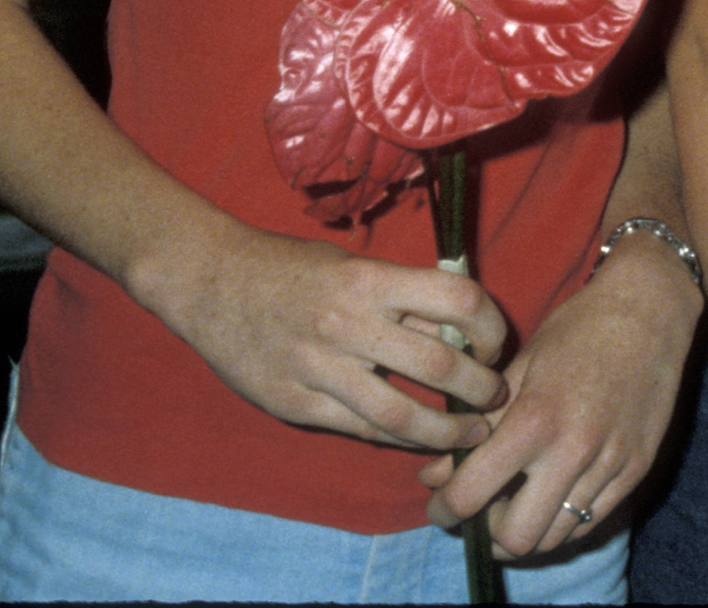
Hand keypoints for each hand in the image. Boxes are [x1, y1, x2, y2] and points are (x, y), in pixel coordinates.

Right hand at [140, 219, 512, 450]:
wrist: (211, 282)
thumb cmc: (292, 268)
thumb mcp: (355, 267)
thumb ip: (404, 301)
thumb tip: (462, 335)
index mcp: (371, 280)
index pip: (459, 300)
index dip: (491, 326)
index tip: (496, 344)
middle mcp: (349, 324)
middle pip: (440, 366)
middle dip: (481, 389)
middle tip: (496, 398)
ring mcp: (319, 369)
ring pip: (402, 416)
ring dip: (448, 431)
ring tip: (471, 434)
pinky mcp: (295, 404)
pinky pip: (360, 431)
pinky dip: (398, 440)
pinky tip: (418, 441)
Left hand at [421, 235, 703, 558]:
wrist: (650, 309)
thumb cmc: (578, 329)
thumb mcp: (519, 367)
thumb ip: (478, 426)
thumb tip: (435, 476)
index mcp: (535, 420)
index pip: (470, 495)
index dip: (443, 510)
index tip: (440, 506)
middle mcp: (573, 452)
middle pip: (515, 539)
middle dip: (488, 534)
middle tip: (481, 512)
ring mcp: (610, 465)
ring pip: (555, 539)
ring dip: (528, 532)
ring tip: (517, 506)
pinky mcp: (637, 470)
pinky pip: (591, 523)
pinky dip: (564, 523)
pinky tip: (553, 497)